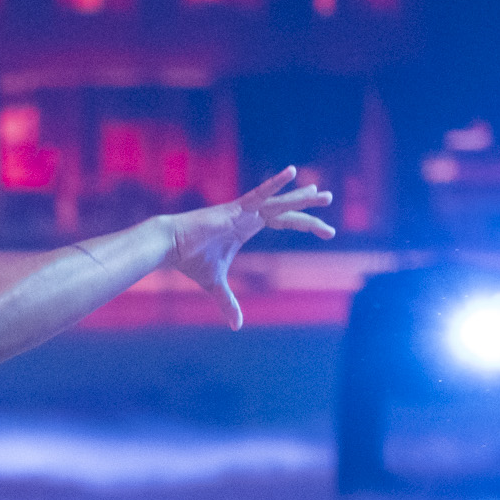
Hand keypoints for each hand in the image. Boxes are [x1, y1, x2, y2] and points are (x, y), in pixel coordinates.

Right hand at [159, 167, 336, 330]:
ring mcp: (243, 210)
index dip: (304, 225)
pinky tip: (290, 172)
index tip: (326, 232)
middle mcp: (249, 215)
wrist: (170, 245)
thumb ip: (228, 303)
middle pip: (285, 209)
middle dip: (308, 207)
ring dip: (300, 198)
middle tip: (329, 198)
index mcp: (248, 226)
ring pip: (278, 203)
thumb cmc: (190, 260)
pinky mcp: (235, 209)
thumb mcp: (215, 285)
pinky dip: (274, 185)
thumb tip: (236, 327)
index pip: (282, 221)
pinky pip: (259, 195)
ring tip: (322, 193)